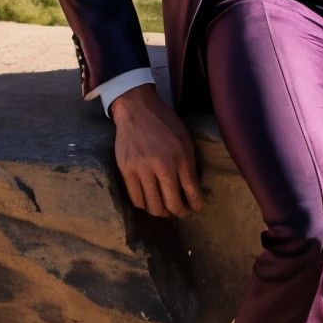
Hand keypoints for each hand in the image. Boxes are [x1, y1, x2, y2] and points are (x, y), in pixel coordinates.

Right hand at [108, 84, 203, 217]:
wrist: (136, 109)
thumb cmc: (164, 123)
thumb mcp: (185, 139)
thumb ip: (189, 164)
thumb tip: (191, 190)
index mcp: (180, 157)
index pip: (191, 191)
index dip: (196, 204)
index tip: (196, 208)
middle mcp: (162, 166)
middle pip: (172, 203)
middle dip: (180, 212)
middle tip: (182, 212)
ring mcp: (142, 169)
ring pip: (153, 206)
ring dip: (162, 213)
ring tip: (165, 210)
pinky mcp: (126, 170)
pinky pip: (136, 199)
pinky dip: (144, 205)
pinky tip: (150, 202)